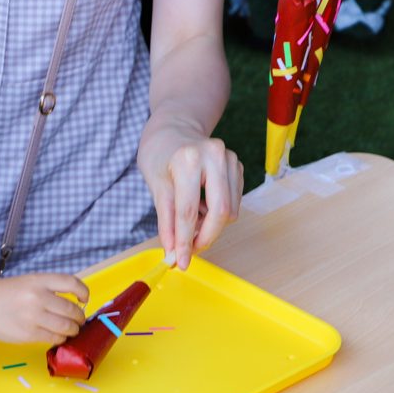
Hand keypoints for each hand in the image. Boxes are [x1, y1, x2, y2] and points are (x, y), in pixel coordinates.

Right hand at [0, 274, 87, 345]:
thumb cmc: (0, 295)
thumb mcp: (25, 282)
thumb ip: (46, 290)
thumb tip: (71, 304)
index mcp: (37, 281)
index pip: (71, 283)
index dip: (83, 292)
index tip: (84, 299)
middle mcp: (37, 297)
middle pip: (72, 310)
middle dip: (79, 318)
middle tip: (78, 320)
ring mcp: (33, 317)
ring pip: (66, 327)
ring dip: (72, 330)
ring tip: (70, 330)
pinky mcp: (28, 334)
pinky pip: (54, 338)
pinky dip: (59, 338)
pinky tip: (56, 336)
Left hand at [137, 122, 241, 269]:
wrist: (173, 130)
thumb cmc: (159, 156)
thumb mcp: (155, 186)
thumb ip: (165, 219)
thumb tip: (173, 251)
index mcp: (189, 159)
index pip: (188, 210)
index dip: (184, 241)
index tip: (179, 262)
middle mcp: (215, 156)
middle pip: (220, 212)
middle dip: (205, 238)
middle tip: (190, 252)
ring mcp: (230, 159)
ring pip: (230, 211)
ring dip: (211, 227)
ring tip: (190, 224)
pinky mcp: (238, 166)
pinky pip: (233, 202)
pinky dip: (217, 214)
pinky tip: (202, 208)